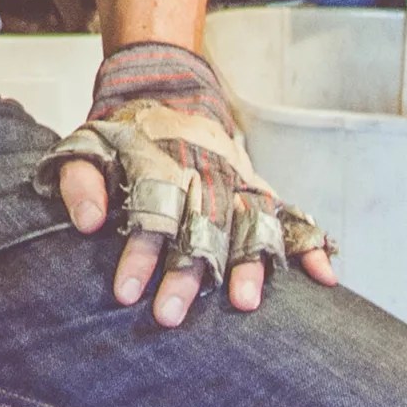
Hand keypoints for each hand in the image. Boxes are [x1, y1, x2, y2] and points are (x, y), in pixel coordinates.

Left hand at [40, 41, 338, 326]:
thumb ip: (81, 180)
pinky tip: (325, 279)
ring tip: (243, 303)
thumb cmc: (124, 132)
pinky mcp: (258, 189)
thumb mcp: (88, 144)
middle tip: (170, 316)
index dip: (139, 253)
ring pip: (248, 223)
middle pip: (200, 227)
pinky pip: (291, 216)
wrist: (168, 90)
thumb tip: (89, 222)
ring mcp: (237, 181)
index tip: (126, 292)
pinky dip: (311, 246)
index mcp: (160, 164)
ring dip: (248, 263)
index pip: (151, 212)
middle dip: (187, 273)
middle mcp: (204, 174)